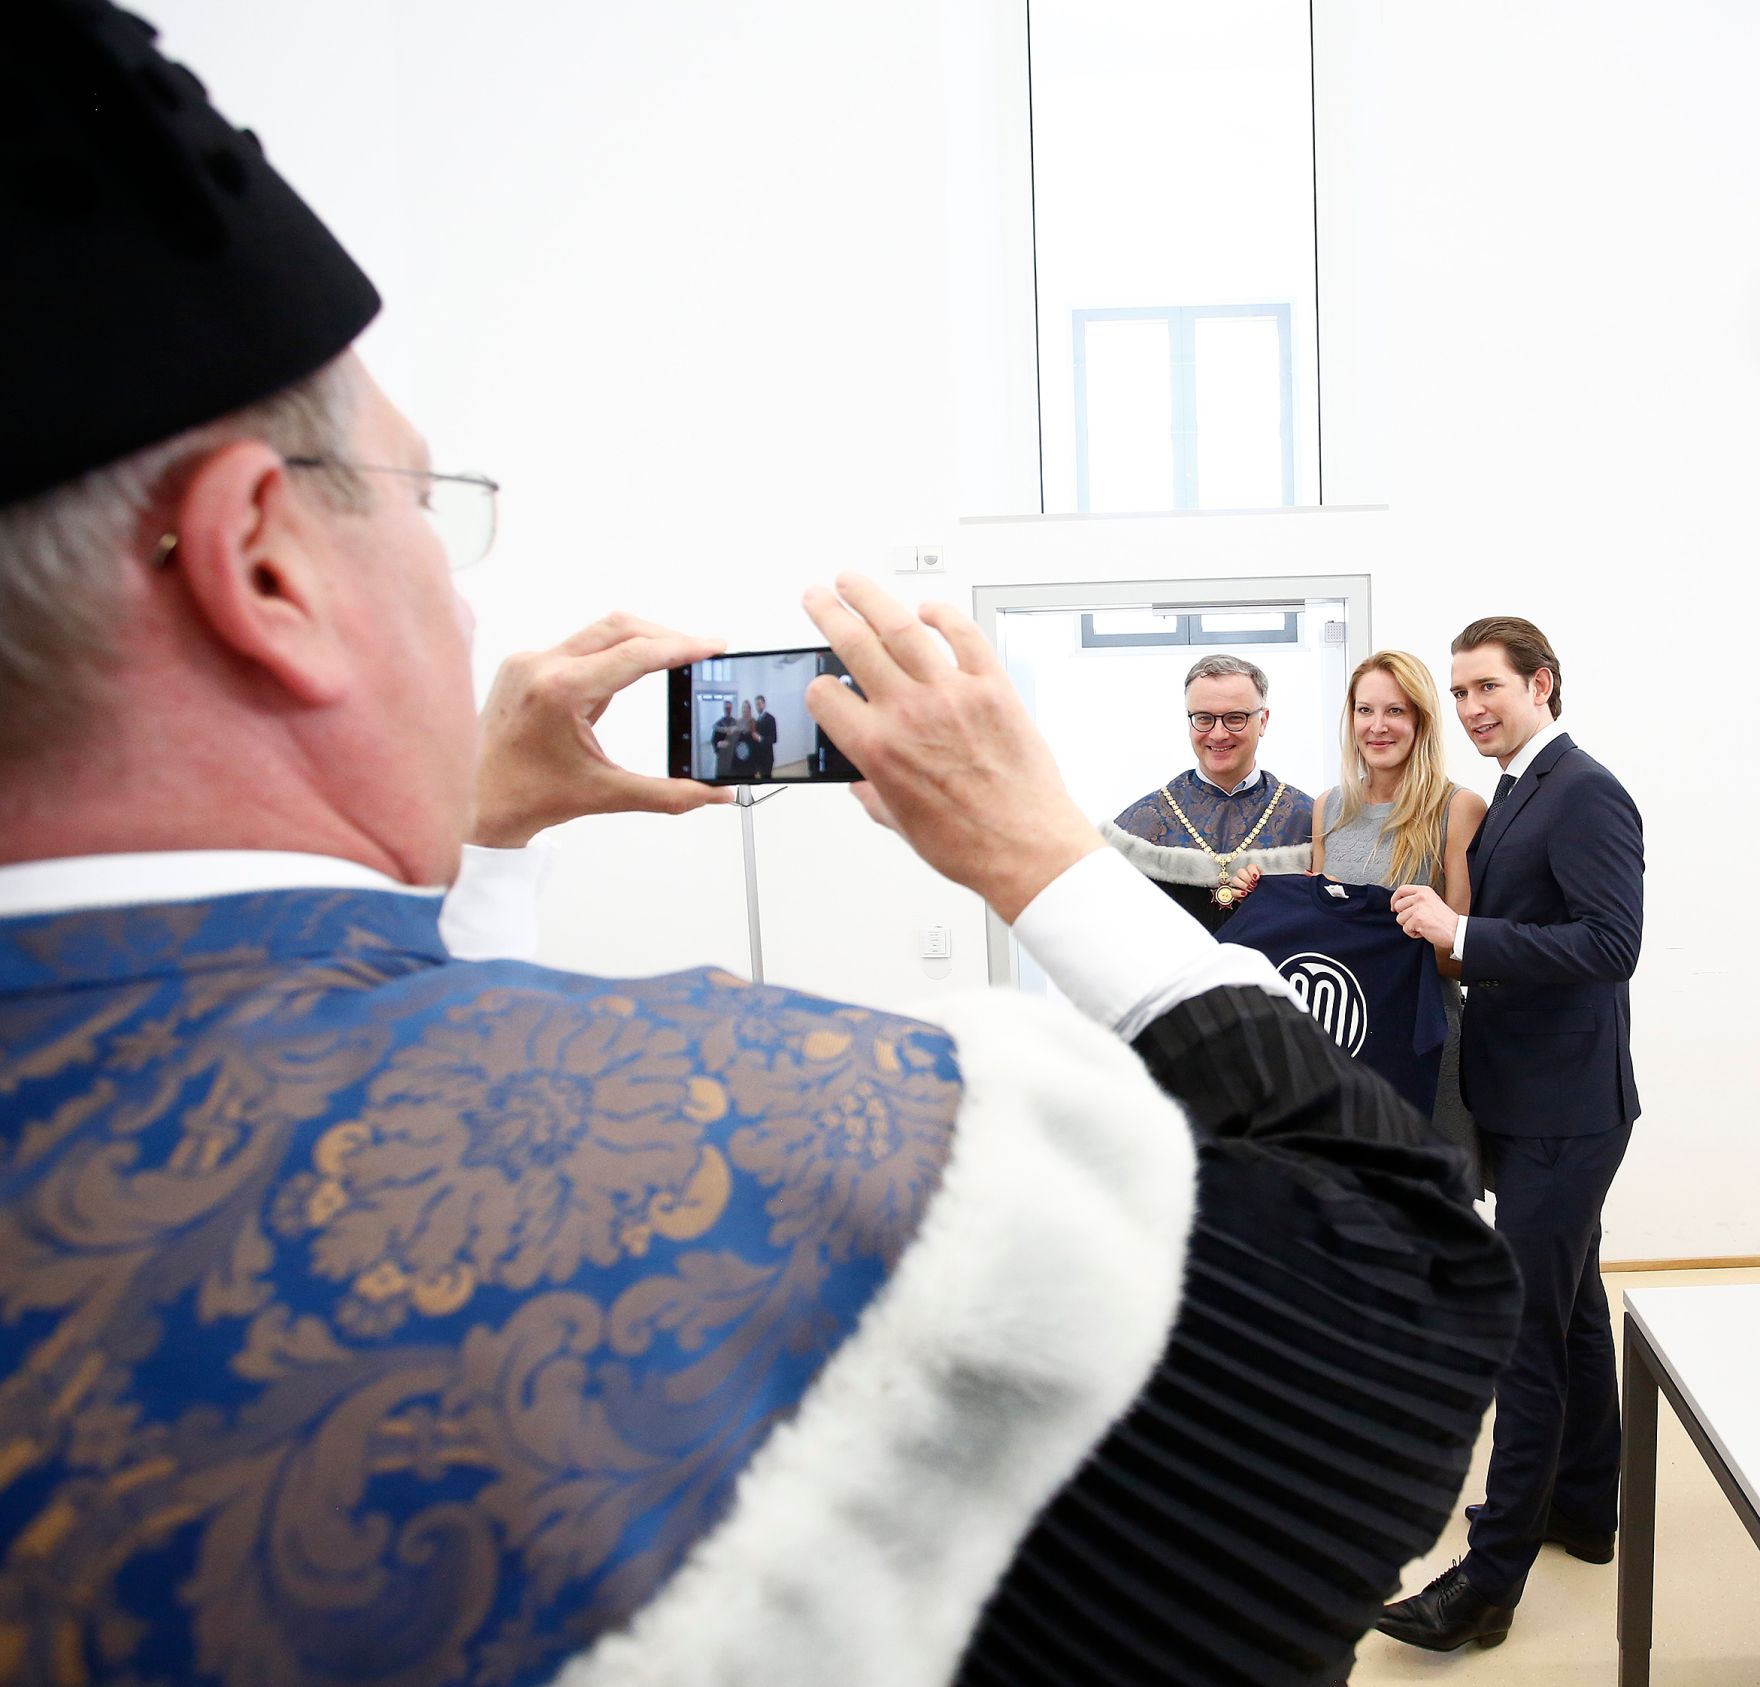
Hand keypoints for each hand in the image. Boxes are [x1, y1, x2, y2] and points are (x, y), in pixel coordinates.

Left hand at [471, 614, 734, 846]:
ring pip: (598, 633)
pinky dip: (607, 656)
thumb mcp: (607, 794)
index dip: (682, 648)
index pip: (636, 653)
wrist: (474, 804)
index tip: (713, 647)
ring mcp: (528, 662)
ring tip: (670, 662)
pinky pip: (577, 648)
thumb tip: (715, 794)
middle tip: (700, 651)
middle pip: (620, 627)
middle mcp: (540, 666)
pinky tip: (623, 676)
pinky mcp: (523, 667)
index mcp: (560, 691)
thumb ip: (670, 795)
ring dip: (637, 643)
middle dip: (665, 637)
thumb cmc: (526, 798)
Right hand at [801, 573, 1102, 922]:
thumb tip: (864, 785)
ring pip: (902, 627)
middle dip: (827, 614)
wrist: (1027, 849)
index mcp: (878, 749)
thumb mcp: (902, 825)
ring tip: (853, 583)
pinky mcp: (993, 688)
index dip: (816, 689)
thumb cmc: (970, 844)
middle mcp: (910, 713)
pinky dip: (944, 615)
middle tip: (816, 597)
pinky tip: (929, 610)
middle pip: (854, 644)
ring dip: (870, 597)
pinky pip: (964, 636)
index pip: (825, 696)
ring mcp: (953, 694)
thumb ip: (875, 796)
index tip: (822, 686)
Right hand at [1227, 865, 1262, 899]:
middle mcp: (1244, 876)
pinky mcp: (1235, 892)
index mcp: (1253, 872)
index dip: (1252, 871)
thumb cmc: (1264, 891)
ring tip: (1250, 890)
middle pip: (1240, 871)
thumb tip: (1263, 878)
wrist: (1261, 901)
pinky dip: (1238, 892)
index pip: (1250, 866)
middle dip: (1247, 878)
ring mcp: (1238, 884)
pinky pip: (1232, 890)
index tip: (1257, 878)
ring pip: (1234, 879)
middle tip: (1254, 885)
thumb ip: (1265, 880)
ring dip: (1242, 884)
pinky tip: (1245, 894)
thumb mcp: (1266, 884)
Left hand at [1390, 883, 1459, 948]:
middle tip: (1417, 920)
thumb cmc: (1444, 919)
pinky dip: (1413, 934)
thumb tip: (1397, 904)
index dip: (1394, 899)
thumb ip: (1416, 899)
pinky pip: (1406, 929)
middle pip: (1398, 906)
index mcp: (1424, 890)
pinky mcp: (1418, 919)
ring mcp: (1419, 907)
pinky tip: (1425, 931)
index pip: (1401, 889)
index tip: (1394, 908)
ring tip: (1423, 925)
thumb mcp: (1431, 901)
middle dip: (1404, 916)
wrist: (1457, 930)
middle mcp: (1421, 896)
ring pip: (1400, 919)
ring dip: (1409, 926)